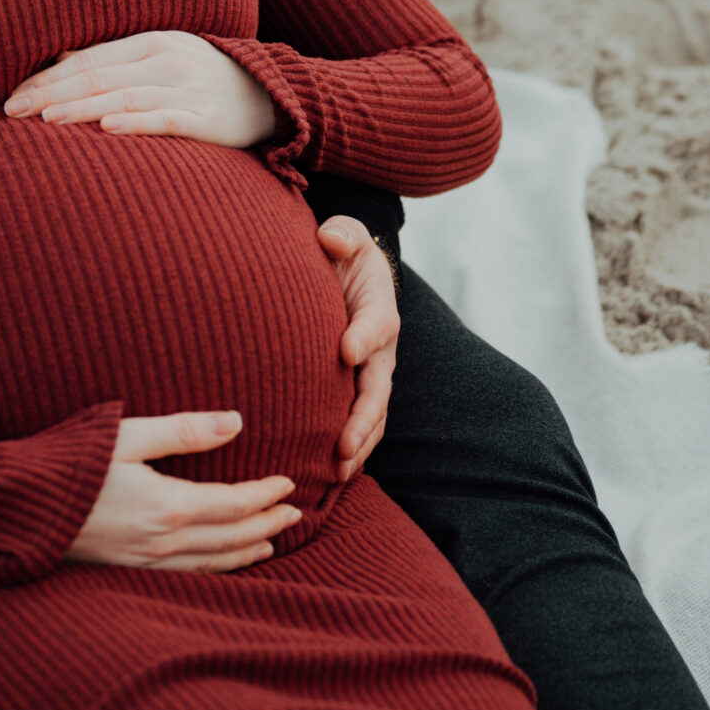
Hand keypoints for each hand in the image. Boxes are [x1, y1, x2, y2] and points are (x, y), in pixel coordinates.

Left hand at [4, 31, 276, 147]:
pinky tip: (107, 128)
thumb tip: (57, 58)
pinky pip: (165, 120)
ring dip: (81, 108)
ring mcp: (187, 89)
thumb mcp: (158, 56)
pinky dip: (135, 122)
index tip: (12, 94)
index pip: (88, 59)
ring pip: (124, 97)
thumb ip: (112, 58)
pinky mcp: (207, 119)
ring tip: (45, 119)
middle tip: (12, 110)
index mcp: (150, 43)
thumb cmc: (203, 76)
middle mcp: (166, 61)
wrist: (272, 94)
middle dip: (51, 93)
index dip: (47, 76)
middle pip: (98, 76)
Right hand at [66, 412, 300, 569]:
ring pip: (210, 562)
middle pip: (230, 538)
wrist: (14, 506)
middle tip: (295, 515)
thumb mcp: (126, 435)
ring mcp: (142, 561)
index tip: (288, 484)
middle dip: (266, 525)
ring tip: (270, 544)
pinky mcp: (124, 570)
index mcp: (166, 506)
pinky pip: (185, 576)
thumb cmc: (67, 462)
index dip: (265, 496)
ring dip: (245, 552)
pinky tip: (218, 564)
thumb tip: (236, 422)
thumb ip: (183, 430)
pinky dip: (214, 569)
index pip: (233, 504)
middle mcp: (160, 541)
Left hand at [320, 220, 398, 479]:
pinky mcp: (356, 390)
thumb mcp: (347, 236)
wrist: (351, 274)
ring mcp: (372, 374)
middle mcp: (380, 348)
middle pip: (377, 387)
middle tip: (342, 443)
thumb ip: (342, 234)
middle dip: (362, 417)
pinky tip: (331, 475)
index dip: (363, 336)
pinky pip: (361, 425)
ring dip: (358, 445)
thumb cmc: (345, 254)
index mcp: (378, 309)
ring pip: (373, 415)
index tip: (346, 350)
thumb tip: (330, 239)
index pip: (374, 324)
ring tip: (337, 471)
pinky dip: (351, 450)